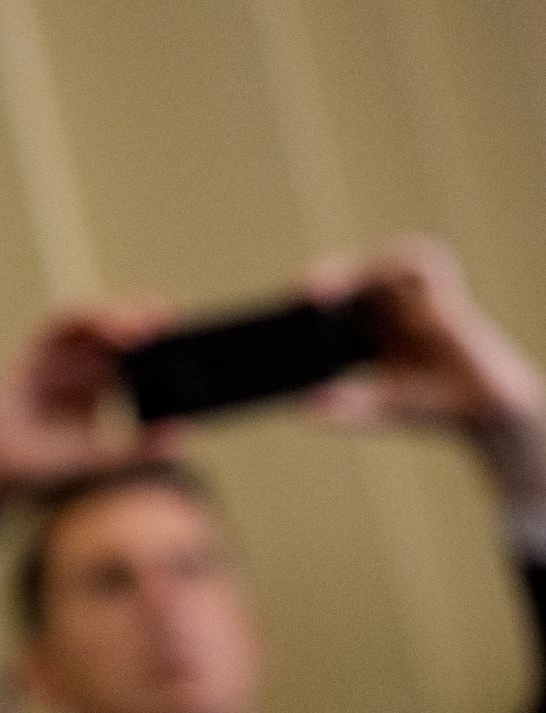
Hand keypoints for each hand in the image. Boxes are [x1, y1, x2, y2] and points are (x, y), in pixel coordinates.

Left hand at [0, 305, 182, 504]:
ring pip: (116, 345)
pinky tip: (179, 372)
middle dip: (135, 318)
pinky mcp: (94, 393)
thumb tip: (175, 439)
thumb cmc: (4, 467)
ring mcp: (75, 374)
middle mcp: (53, 361)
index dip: (100, 319)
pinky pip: (125, 372)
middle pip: (99, 325)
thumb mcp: (55, 465)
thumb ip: (113, 455)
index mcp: (27, 363)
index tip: (130, 331)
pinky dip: (149, 370)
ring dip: (148, 340)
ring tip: (186, 342)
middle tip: (171, 321)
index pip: (65, 325)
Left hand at [304, 236, 542, 430]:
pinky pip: (422, 260)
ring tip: (315, 292)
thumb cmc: (427, 407)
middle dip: (318, 285)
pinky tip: (373, 278)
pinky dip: (399, 262)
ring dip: (348, 272)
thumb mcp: (377, 411)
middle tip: (293, 299)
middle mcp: (383, 310)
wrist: (482, 412)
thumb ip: (345, 412)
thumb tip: (305, 411)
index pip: (324, 309)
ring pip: (376, 267)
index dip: (297, 308)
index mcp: (359, 332)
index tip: (269, 319)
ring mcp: (412, 299)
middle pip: (346, 282)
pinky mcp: (444, 291)